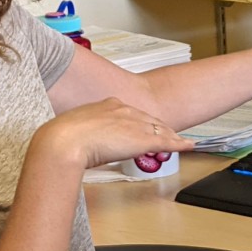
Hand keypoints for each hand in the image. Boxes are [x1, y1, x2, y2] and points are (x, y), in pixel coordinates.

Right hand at [29, 97, 194, 169]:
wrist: (63, 142)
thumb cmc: (62, 139)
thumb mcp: (74, 131)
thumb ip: (85, 134)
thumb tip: (81, 144)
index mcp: (107, 105)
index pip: (132, 114)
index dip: (142, 123)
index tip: (145, 129)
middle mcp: (124, 110)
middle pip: (150, 120)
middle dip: (161, 129)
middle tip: (170, 136)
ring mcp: (135, 123)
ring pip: (160, 130)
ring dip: (172, 137)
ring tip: (182, 142)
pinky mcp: (142, 138)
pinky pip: (167, 141)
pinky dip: (180, 144)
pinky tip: (189, 146)